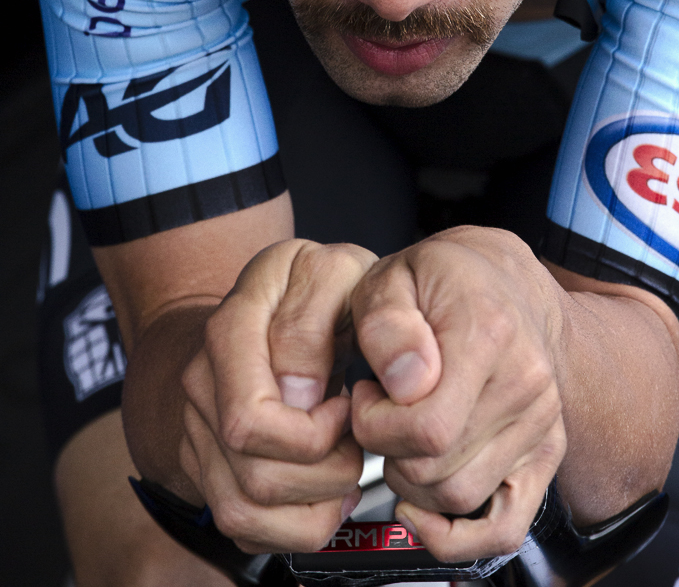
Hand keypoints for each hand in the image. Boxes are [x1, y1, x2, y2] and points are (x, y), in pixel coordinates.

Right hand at [180, 239, 376, 552]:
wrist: (270, 299)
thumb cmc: (314, 285)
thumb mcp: (333, 271)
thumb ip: (313, 319)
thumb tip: (300, 393)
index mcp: (229, 330)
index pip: (250, 421)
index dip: (314, 433)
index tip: (347, 407)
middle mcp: (203, 385)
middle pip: (255, 476)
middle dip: (327, 474)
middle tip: (356, 442)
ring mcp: (200, 429)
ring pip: (244, 513)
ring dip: (313, 508)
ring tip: (345, 470)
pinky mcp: (210, 464)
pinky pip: (242, 527)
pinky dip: (294, 525)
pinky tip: (325, 491)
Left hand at [350, 227, 565, 561]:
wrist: (500, 280)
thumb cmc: (441, 279)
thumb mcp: (392, 276)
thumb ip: (386, 323)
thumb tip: (404, 380)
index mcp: (489, 333)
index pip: (426, 427)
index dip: (375, 424)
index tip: (365, 395)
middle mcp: (525, 382)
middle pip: (438, 469)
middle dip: (386, 451)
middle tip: (380, 411)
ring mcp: (541, 421)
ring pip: (461, 497)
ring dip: (412, 481)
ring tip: (403, 433)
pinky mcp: (545, 451)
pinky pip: (507, 526)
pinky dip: (459, 538)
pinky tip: (423, 512)